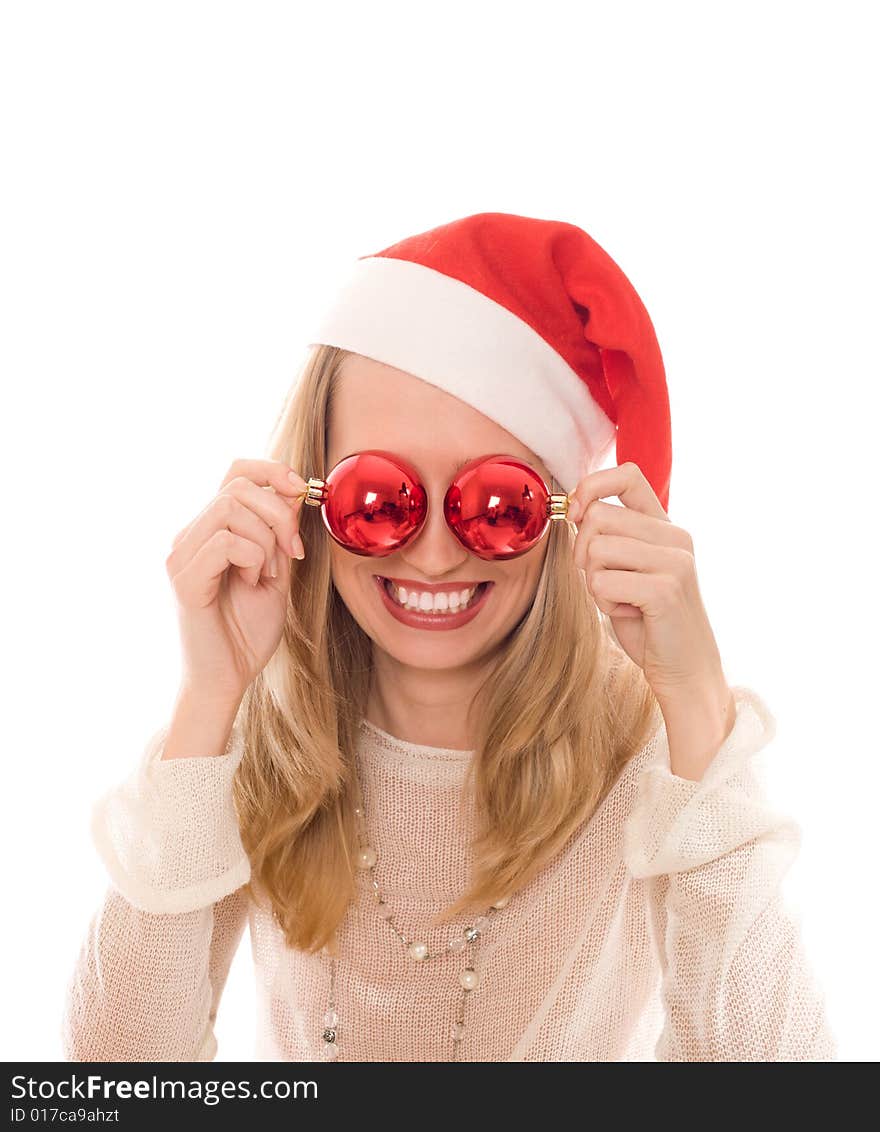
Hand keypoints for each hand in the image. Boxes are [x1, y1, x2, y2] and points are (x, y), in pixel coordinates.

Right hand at [164, 457, 309, 702]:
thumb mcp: (276, 571)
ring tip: (267, 574)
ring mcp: (182, 555)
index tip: (303, 491)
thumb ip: (281, 534)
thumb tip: (295, 492)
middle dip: (279, 514)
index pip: (236, 472)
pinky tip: (252, 583)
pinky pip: (225, 543)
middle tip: (292, 553)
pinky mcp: (184, 578)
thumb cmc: (248, 631)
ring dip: (265, 540)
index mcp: (211, 529)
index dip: (273, 471)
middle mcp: (190, 535)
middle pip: (238, 487)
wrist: (228, 678)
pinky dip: (253, 559)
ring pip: (231, 509)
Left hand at [566, 462, 727, 707]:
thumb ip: (609, 536)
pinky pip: (601, 582)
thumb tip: (573, 508)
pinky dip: (603, 603)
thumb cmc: (649, 621)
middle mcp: (675, 536)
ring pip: (595, 549)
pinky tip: (629, 614)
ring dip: (594, 583)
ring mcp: (675, 562)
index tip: (576, 515)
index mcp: (665, 526)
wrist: (686, 670)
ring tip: (622, 601)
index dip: (591, 486)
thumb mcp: (627, 569)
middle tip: (607, 584)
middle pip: (597, 517)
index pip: (627, 474)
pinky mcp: (666, 590)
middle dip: (584, 554)